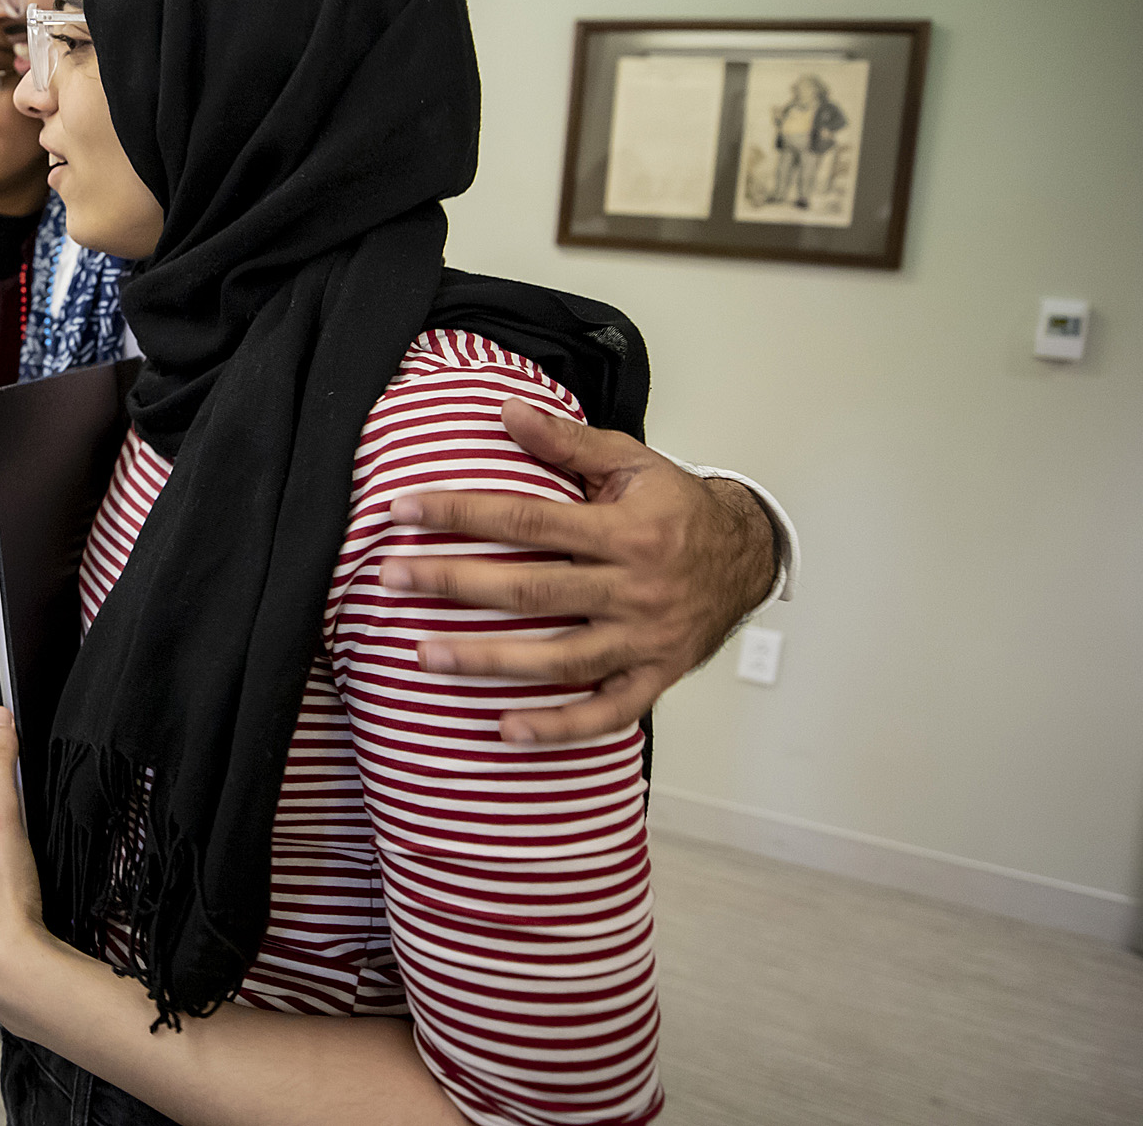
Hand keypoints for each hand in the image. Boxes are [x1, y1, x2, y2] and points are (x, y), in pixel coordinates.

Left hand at [381, 398, 776, 743]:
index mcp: (627, 530)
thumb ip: (567, 442)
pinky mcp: (654, 678)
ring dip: (488, 660)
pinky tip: (505, 730)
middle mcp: (635, 589)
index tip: (404, 511)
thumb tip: (506, 411)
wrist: (749, 558)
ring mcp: (645, 640)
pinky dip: (557, 728)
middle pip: (531, 590)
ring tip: (426, 655)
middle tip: (392, 580)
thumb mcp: (632, 462)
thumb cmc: (680, 507)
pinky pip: (604, 713)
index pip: (527, 520)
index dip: (461, 514)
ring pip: (559, 659)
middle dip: (455, 584)